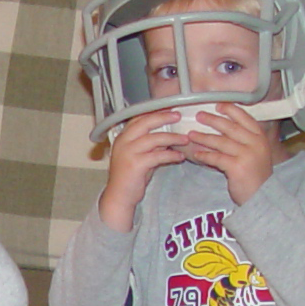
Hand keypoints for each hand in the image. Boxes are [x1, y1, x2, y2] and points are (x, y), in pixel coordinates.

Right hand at [98, 108, 189, 228]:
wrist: (119, 197)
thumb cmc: (130, 177)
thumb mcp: (140, 155)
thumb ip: (151, 145)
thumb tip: (168, 136)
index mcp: (122, 137)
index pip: (138, 118)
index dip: (154, 112)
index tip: (169, 109)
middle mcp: (123, 142)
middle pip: (145, 122)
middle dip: (163, 117)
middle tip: (178, 116)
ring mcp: (128, 153)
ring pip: (154, 138)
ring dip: (172, 137)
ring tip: (185, 139)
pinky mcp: (136, 165)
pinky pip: (158, 156)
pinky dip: (171, 155)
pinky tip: (179, 157)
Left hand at [175, 103, 283, 202]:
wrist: (262, 196)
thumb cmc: (256, 175)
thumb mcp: (257, 153)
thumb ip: (245, 140)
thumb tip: (223, 129)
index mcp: (260, 137)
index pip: (245, 118)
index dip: (231, 110)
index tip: (218, 105)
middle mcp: (255, 143)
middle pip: (230, 127)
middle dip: (213, 120)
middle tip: (199, 116)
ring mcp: (247, 155)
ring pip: (221, 142)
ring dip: (204, 137)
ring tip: (191, 135)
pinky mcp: (237, 167)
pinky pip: (216, 158)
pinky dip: (205, 155)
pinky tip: (196, 155)